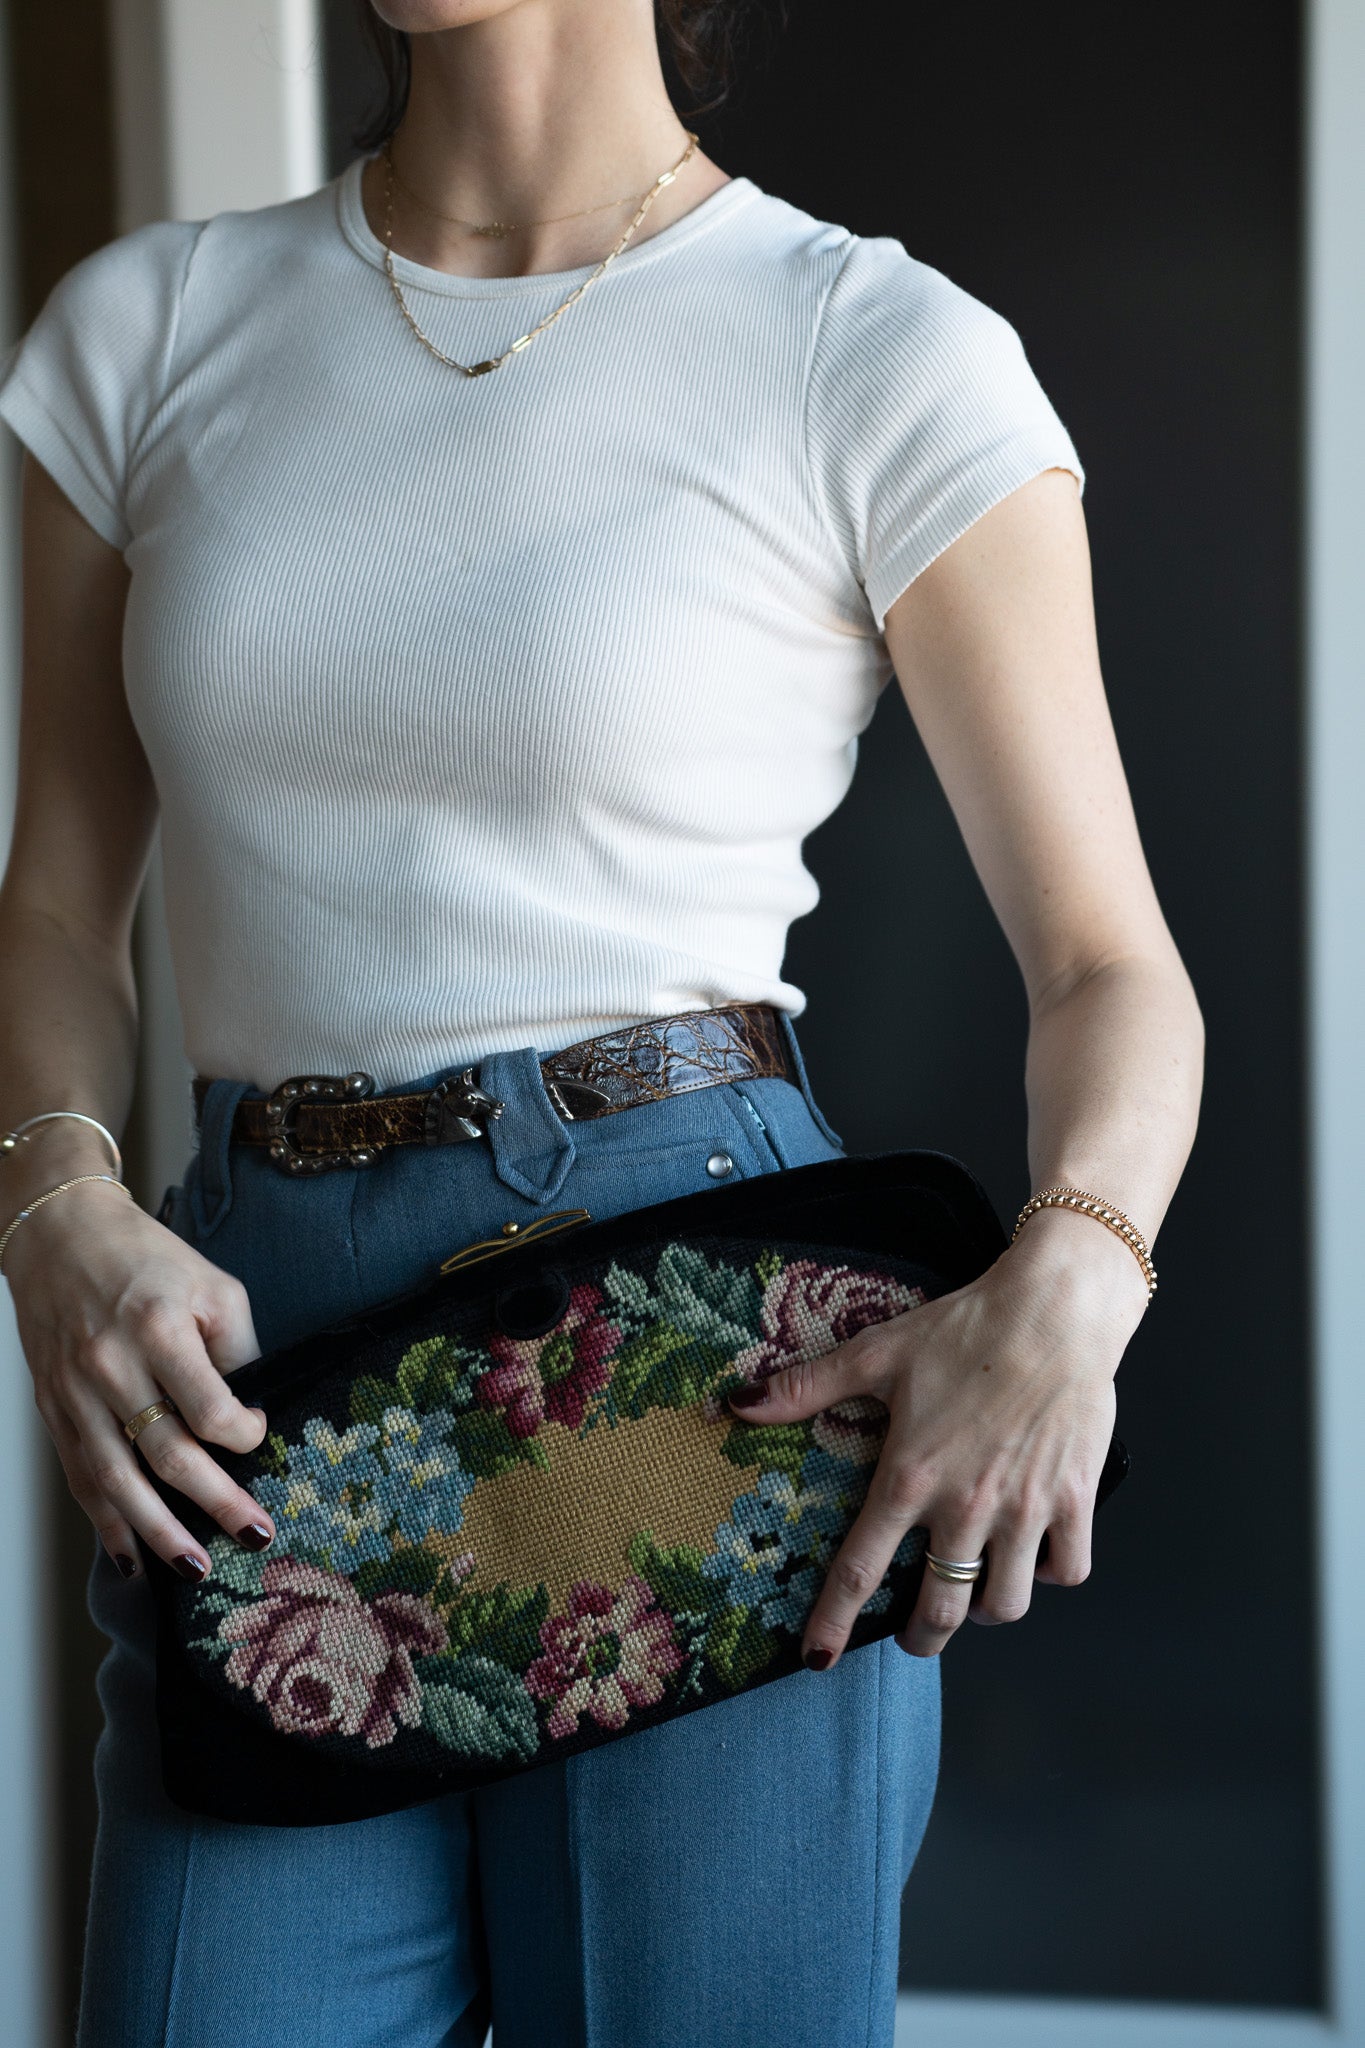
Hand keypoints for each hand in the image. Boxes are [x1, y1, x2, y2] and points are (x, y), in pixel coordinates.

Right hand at [5, 1181, 275, 1581]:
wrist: (59, 1235)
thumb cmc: (147, 1257)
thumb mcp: (211, 1284)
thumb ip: (236, 1348)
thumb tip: (252, 1412)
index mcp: (158, 1328)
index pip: (208, 1408)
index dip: (242, 1434)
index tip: (259, 1435)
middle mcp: (111, 1365)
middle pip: (167, 1454)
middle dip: (215, 1503)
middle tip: (255, 1535)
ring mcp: (75, 1392)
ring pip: (118, 1480)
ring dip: (159, 1533)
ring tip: (197, 1568)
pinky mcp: (53, 1409)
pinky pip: (81, 1477)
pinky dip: (106, 1522)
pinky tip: (131, 1557)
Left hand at [726, 1229, 1142, 1665]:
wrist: (1055, 1309)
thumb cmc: (965, 1327)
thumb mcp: (877, 1353)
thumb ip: (806, 1388)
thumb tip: (736, 1405)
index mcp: (910, 1477)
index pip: (860, 1570)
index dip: (834, 1622)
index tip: (818, 1658)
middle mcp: (966, 1506)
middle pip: (941, 1609)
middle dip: (922, 1636)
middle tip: (914, 1634)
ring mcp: (1025, 1509)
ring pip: (1006, 1603)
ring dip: (985, 1611)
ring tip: (974, 1597)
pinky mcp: (1073, 1498)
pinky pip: (1067, 1569)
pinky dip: (1050, 1575)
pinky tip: (1034, 1559)